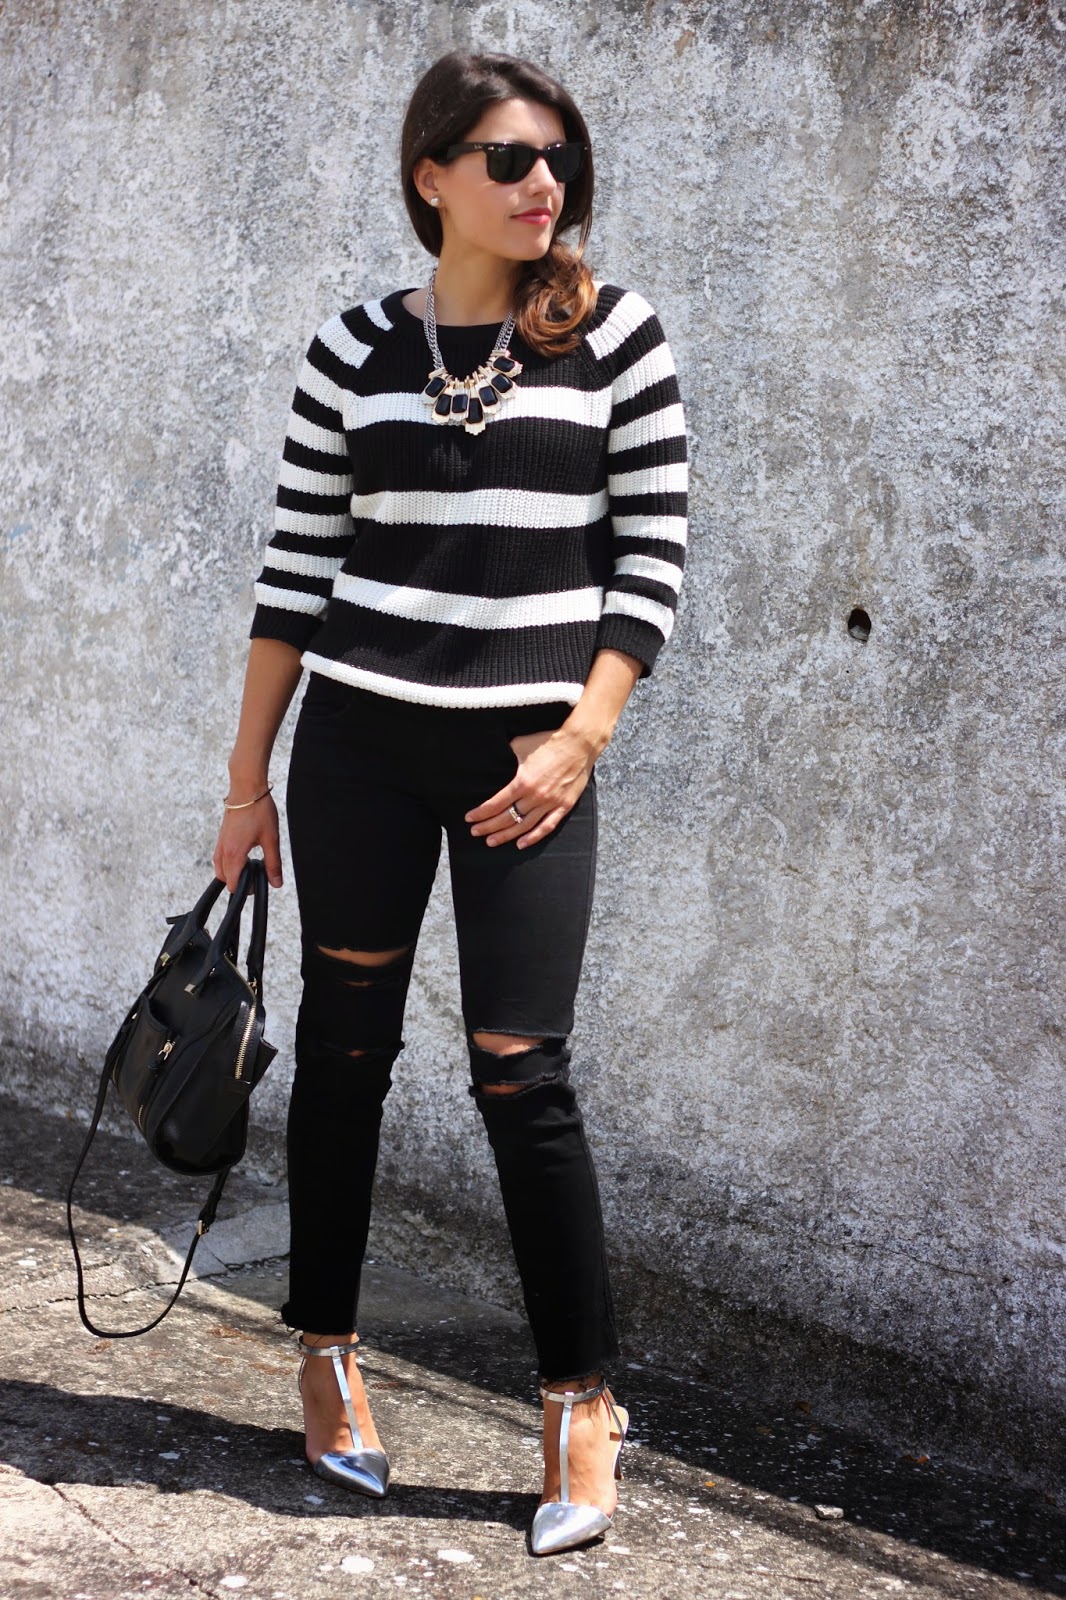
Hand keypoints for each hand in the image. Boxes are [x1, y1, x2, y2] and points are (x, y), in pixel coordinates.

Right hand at [212, 791, 283, 891]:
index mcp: (234, 854)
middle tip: (257, 872)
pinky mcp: (222, 836)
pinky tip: (244, 854)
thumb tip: (276, 883)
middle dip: (239, 881)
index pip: (232, 884)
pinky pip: (220, 857)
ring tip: (251, 864)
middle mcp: (223, 850)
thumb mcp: (271, 839)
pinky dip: (229, 862)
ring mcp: (220, 843)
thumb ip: (273, 863)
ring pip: (220, 868)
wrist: (247, 789)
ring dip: (233, 871)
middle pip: (225, 878)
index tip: (258, 881)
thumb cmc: (259, 811)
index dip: (245, 888)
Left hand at [465, 727, 596, 848]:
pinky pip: (547, 826)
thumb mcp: (521, 746)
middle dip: (488, 827)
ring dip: (506, 835)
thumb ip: (506, 758)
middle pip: (507, 818)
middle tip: (475, 832)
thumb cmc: (548, 742)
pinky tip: (520, 844)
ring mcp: (550, 803)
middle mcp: (535, 796)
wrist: (578, 744)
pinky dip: (533, 837)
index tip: (470, 818)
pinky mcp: (564, 806)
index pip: (496, 804)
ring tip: (491, 841)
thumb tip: (492, 761)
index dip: (481, 813)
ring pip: (524, 826)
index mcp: (522, 781)